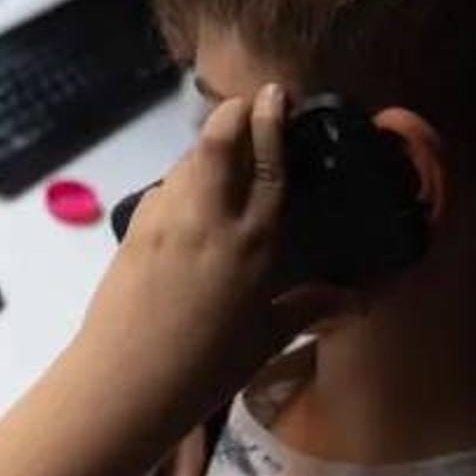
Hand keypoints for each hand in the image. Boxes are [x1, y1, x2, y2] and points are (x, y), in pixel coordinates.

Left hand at [73, 85, 357, 448]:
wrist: (124, 381)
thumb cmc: (204, 367)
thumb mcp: (264, 339)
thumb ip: (307, 308)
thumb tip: (352, 300)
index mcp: (252, 241)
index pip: (268, 164)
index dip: (272, 122)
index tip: (277, 95)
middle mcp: (207, 217)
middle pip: (217, 141)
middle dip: (233, 113)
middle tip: (248, 106)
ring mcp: (163, 220)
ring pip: (186, 161)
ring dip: (205, 145)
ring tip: (224, 149)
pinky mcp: (132, 231)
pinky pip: (162, 189)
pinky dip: (180, 179)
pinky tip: (189, 195)